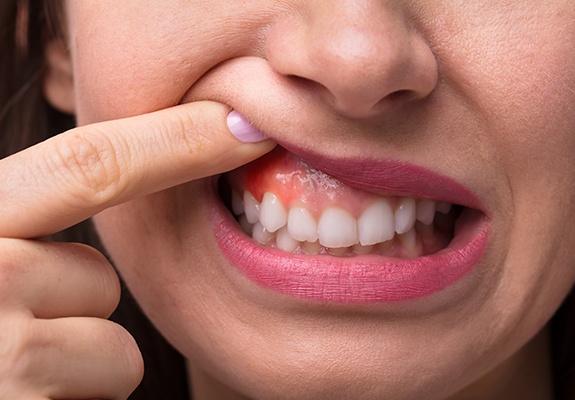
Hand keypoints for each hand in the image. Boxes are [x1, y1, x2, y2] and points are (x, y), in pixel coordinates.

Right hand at [0, 102, 273, 398]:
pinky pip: (109, 399)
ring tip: (21, 380)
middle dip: (82, 308)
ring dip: (84, 368)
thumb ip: (31, 219)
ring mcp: (1, 358)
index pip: (86, 164)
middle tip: (21, 332)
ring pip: (114, 352)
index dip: (177, 140)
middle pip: (99, 276)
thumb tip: (153, 161)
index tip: (247, 126)